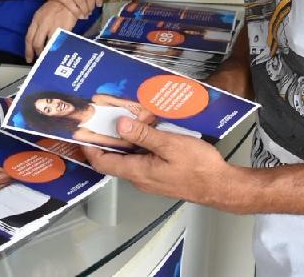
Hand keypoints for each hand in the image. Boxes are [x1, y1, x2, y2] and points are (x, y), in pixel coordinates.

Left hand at [25, 0, 78, 61]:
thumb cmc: (56, 6)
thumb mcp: (43, 14)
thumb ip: (39, 26)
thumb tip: (38, 39)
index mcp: (36, 20)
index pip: (29, 38)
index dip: (28, 50)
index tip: (29, 58)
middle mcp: (43, 24)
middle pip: (37, 44)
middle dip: (38, 53)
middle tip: (40, 59)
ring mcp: (53, 26)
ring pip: (48, 45)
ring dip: (48, 52)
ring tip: (50, 56)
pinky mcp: (64, 29)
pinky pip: (60, 43)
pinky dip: (59, 49)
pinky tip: (59, 51)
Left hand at [82, 117, 253, 212]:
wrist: (221, 186)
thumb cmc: (199, 168)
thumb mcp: (170, 145)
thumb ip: (143, 136)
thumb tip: (120, 125)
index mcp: (138, 171)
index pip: (103, 162)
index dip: (90, 148)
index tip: (83, 131)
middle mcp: (140, 178)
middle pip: (114, 159)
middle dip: (107, 139)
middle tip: (104, 118)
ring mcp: (150, 178)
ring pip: (129, 158)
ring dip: (125, 140)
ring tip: (125, 118)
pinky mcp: (160, 175)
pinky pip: (142, 159)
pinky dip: (139, 144)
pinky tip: (147, 130)